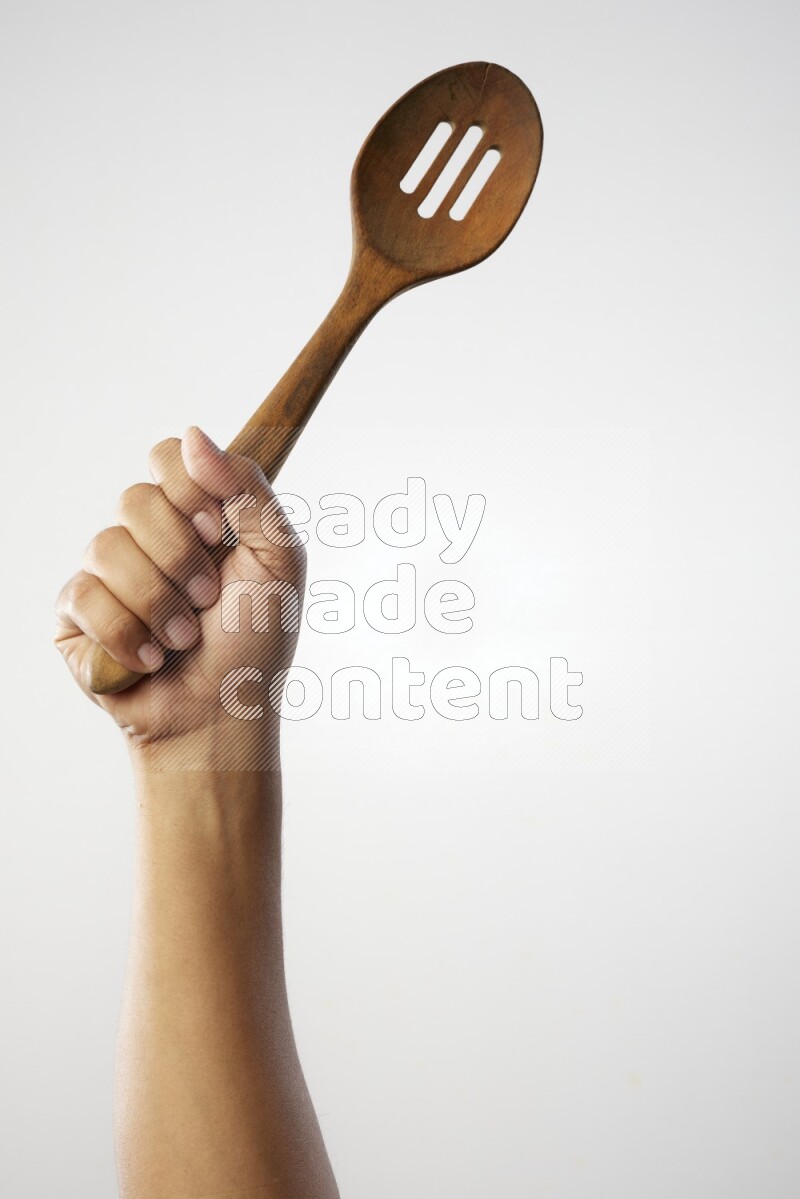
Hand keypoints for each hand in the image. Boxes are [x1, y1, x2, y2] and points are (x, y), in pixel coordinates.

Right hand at [55, 427, 305, 771]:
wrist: (221, 716)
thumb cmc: (255, 642)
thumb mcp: (278, 559)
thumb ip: (248, 490)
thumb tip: (193, 434)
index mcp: (193, 515)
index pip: (168, 457)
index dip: (188, 490)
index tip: (213, 530)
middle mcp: (146, 538)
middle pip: (134, 498)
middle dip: (180, 558)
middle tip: (208, 599)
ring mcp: (105, 575)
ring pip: (106, 548)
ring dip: (159, 603)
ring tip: (183, 640)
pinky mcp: (74, 616)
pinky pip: (83, 595)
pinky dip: (125, 634)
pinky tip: (148, 660)